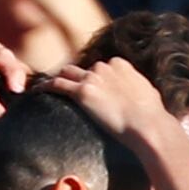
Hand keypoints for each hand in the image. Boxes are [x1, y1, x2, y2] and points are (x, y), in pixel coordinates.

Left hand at [47, 56, 172, 145]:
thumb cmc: (152, 116)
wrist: (147, 125)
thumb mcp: (147, 93)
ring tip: (47, 88)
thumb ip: (137, 88)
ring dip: (58, 79)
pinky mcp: (82, 92)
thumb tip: (141, 96)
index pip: (101, 67)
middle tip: (67, 90)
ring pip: (67, 73)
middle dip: (76, 78)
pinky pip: (57, 85)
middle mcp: (104, 67)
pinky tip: (36, 91)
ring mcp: (92, 78)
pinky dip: (45, 86)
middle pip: (82, 68)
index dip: (94, 78)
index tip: (90, 87)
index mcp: (120, 64)